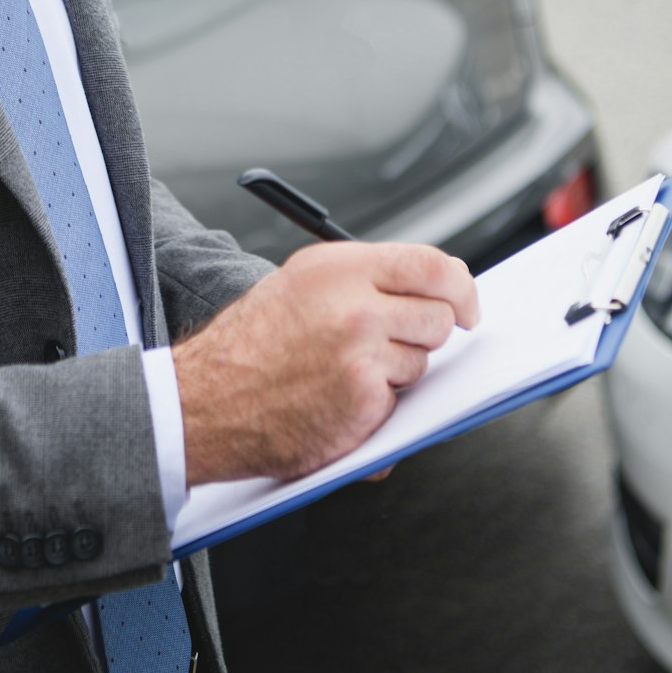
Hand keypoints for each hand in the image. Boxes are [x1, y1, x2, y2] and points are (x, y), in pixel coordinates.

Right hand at [173, 242, 478, 486]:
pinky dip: (378, 407)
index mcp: (340, 267)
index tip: (466, 305)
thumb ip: (362, 279)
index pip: (432, 265)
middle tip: (396, 343)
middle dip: (427, 334)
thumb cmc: (249, 344)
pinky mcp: (364, 400)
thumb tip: (425, 286)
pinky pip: (400, 402)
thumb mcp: (301, 283)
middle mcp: (356, 304)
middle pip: (440, 316)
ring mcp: (363, 354)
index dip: (460, 288)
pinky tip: (338, 401)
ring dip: (397, 373)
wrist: (205, 400)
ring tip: (345, 373)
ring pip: (421, 362)